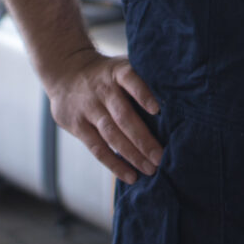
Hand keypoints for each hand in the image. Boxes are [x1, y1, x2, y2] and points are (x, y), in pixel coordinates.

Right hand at [42, 49, 163, 180]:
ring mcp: (89, 108)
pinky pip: (97, 148)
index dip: (143, 94)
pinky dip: (114, 164)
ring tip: (150, 169)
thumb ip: (142, 79)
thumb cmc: (106, 75)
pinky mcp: (78, 125)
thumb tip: (179, 97)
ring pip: (112, 134)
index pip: (130, 80)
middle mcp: (103, 90)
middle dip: (143, 139)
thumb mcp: (120, 67)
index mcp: (117, 73)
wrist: (64, 71)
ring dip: (132, 154)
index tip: (158, 110)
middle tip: (161, 157)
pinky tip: (130, 175)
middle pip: (123, 116)